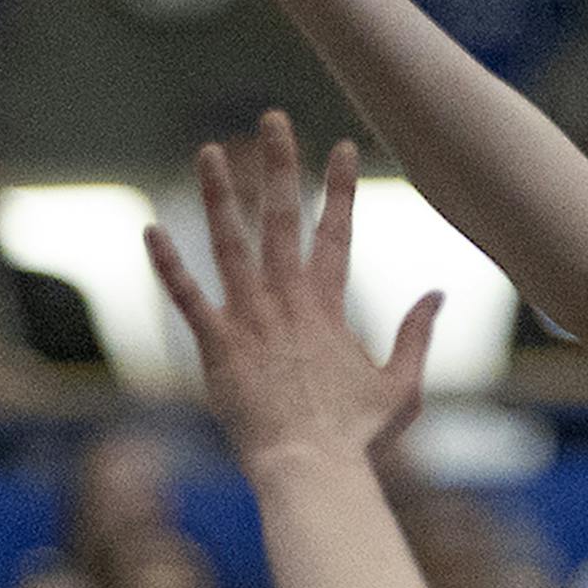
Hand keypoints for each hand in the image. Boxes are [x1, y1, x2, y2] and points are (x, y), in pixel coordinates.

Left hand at [147, 111, 439, 477]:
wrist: (311, 468)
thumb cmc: (358, 436)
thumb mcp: (403, 385)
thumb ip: (418, 335)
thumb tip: (437, 294)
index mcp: (330, 307)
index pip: (336, 232)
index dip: (339, 188)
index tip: (342, 146)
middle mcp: (288, 301)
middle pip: (281, 219)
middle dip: (279, 165)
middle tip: (272, 119)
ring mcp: (249, 320)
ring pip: (229, 245)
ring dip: (218, 196)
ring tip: (206, 152)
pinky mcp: (216, 346)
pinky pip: (187, 298)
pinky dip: (168, 264)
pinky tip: (149, 229)